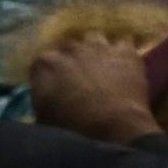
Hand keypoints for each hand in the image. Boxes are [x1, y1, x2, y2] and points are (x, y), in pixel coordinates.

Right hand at [29, 18, 167, 143]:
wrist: (113, 129)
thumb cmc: (73, 129)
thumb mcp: (44, 118)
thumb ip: (42, 99)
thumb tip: (45, 97)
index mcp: (44, 65)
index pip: (42, 62)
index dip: (51, 73)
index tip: (56, 84)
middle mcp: (69, 49)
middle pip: (69, 48)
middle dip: (73, 60)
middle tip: (81, 77)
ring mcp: (98, 46)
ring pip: (94, 38)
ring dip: (96, 49)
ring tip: (102, 65)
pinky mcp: (125, 51)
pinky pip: (124, 43)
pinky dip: (123, 53)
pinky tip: (125, 63)